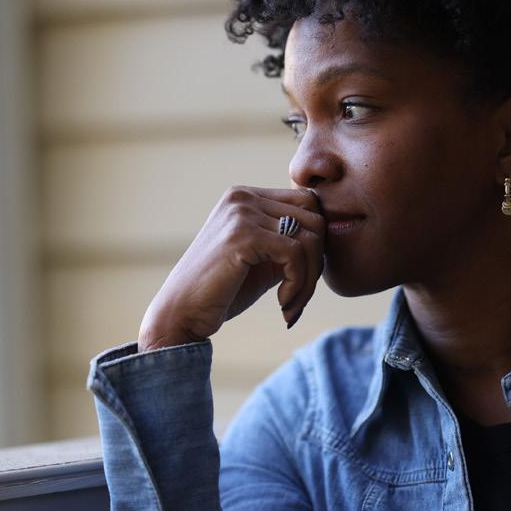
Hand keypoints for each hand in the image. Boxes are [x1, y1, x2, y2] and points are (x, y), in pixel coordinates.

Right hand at [138, 186, 324, 350]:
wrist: (182, 314)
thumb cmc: (222, 291)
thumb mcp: (262, 258)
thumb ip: (289, 240)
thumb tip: (328, 234)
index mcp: (246, 196)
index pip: (308, 203)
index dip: (316, 241)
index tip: (303, 277)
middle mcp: (243, 196)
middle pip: (314, 218)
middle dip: (317, 261)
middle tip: (300, 295)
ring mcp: (241, 213)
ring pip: (309, 237)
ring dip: (309, 279)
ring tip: (291, 304)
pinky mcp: (243, 235)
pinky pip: (295, 254)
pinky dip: (298, 284)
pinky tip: (282, 304)